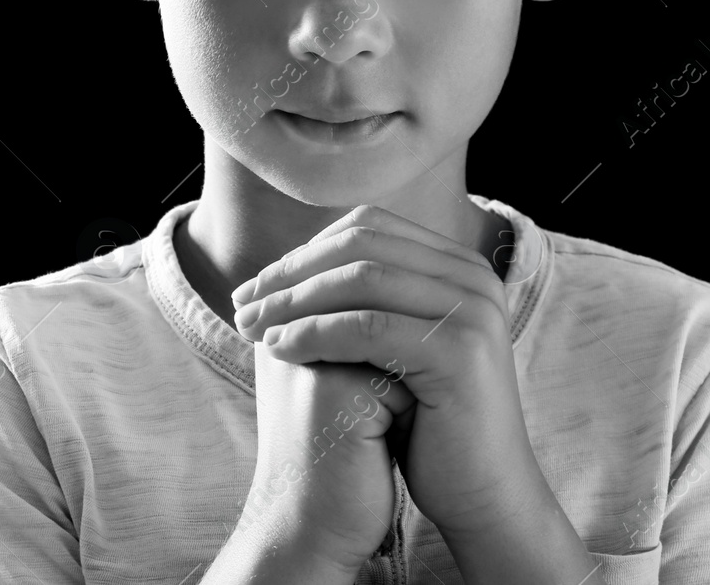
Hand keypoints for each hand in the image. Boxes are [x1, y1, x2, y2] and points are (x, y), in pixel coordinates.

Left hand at [231, 204, 545, 540]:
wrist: (480, 493)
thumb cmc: (422, 421)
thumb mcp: (388, 344)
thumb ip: (354, 299)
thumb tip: (277, 265)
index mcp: (457, 265)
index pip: (366, 228)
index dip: (302, 252)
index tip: (254, 287)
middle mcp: (473, 276)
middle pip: (360, 247)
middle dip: (290, 273)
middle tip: (241, 304)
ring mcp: (473, 309)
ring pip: (360, 281)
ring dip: (293, 301)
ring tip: (250, 327)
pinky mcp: (461, 350)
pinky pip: (368, 327)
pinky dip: (314, 333)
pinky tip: (278, 350)